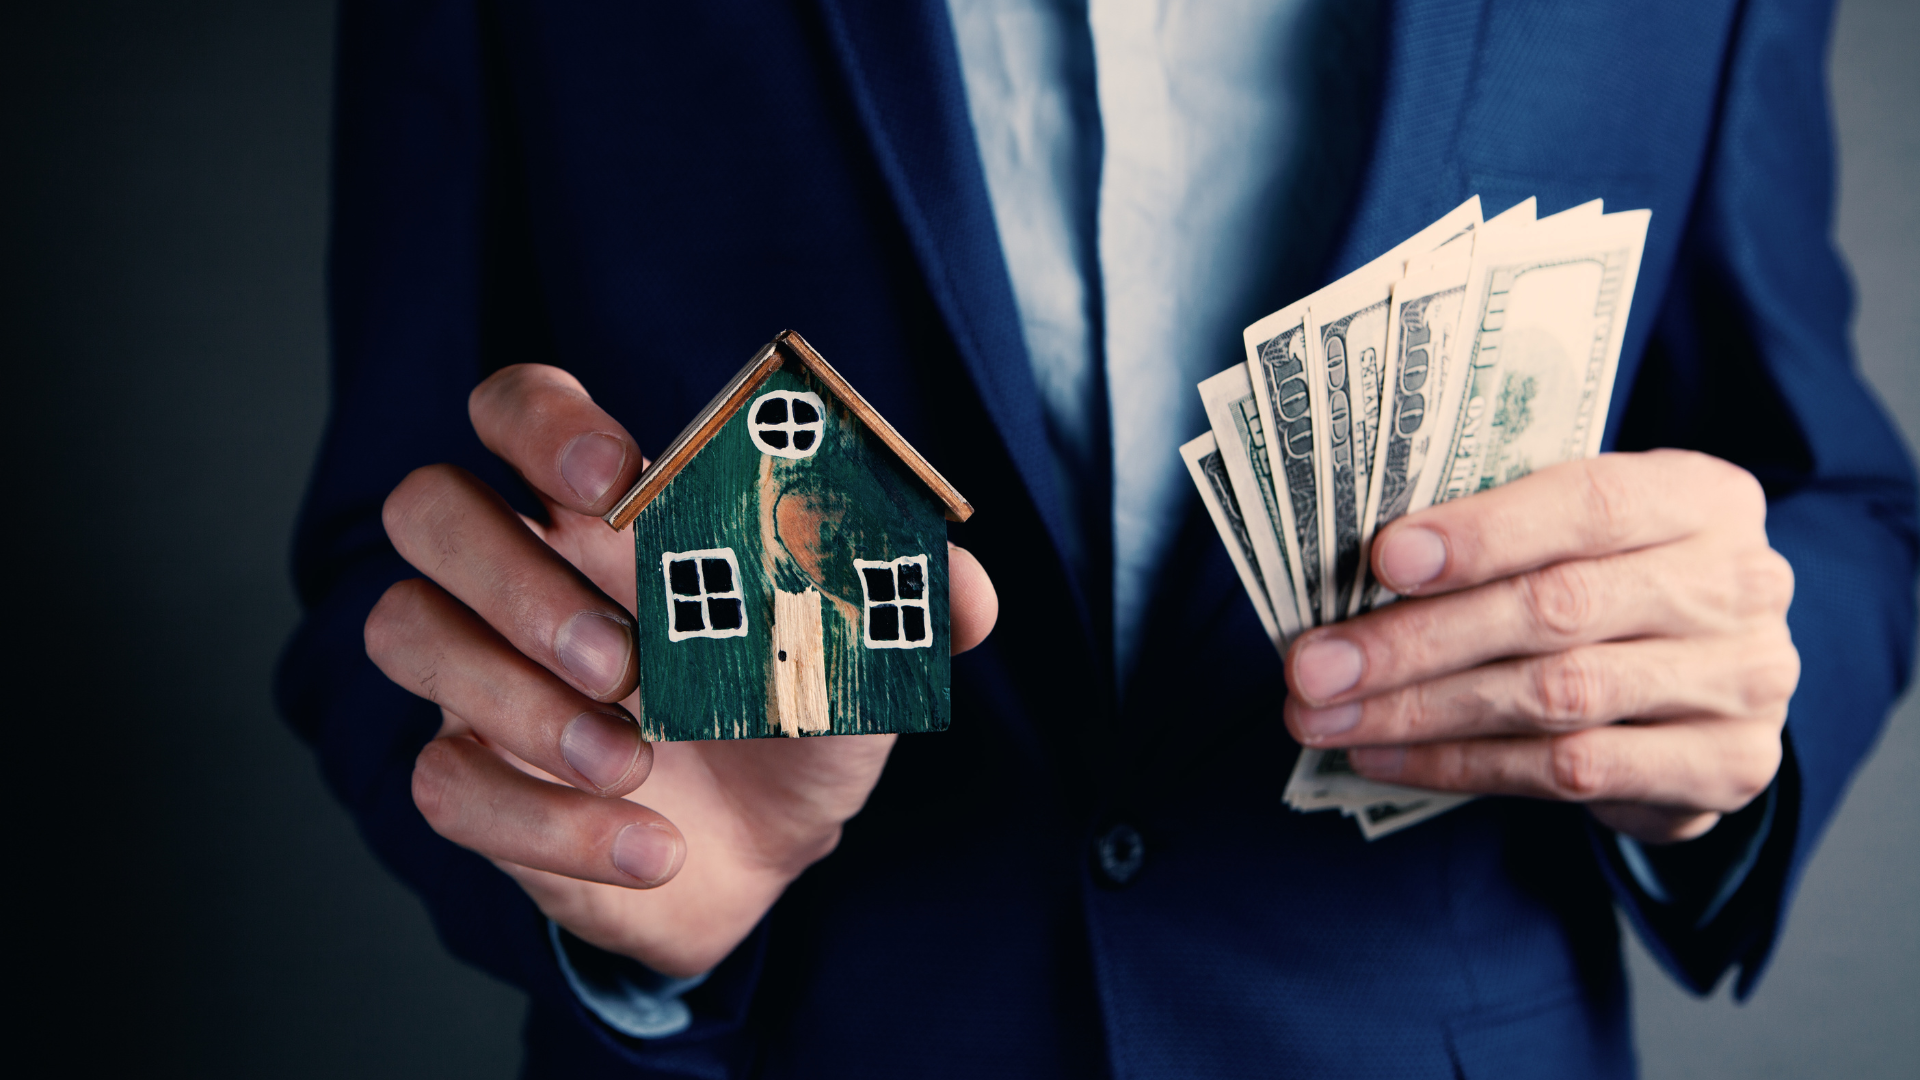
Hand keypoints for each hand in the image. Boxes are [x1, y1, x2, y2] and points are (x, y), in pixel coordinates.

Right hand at [364, 365, 998, 976]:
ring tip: (639, 759)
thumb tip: (962, 588)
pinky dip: (548, 825)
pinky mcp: (475, 778)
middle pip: (427, 508)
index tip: (614, 475)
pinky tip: (653, 845)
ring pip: (404, 632)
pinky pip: (442, 784)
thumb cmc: (800, 706)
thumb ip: (908, 602)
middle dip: (513, 574)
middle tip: (627, 657)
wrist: (769, 845)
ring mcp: (479, 672)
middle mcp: (521, 573)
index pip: (517, 408)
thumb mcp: (867, 649)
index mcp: (604, 508)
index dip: (541, 422)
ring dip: (517, 699)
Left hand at [1282, 450, 1796, 843]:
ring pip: (1555, 697)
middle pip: (1557, 609)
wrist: (1709, 680)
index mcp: (1702, 496)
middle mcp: (1739, 584)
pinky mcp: (1727, 766)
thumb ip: (1495, 536)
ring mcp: (1743, 681)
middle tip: (1313, 667)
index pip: (1588, 502)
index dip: (1482, 533)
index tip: (1381, 559)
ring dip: (1421, 712)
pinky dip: (1463, 765)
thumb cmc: (1608, 580)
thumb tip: (1352, 572)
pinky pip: (1572, 772)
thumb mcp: (1573, 534)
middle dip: (1416, 641)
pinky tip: (1386, 758)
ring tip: (1326, 719)